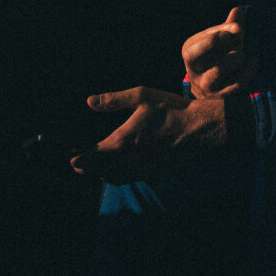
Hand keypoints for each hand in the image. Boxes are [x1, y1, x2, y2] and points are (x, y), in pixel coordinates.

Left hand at [69, 85, 227, 183]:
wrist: (203, 130)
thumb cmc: (173, 110)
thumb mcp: (142, 96)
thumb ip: (114, 100)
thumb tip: (90, 102)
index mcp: (124, 141)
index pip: (94, 157)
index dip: (81, 160)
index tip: (72, 161)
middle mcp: (131, 161)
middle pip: (103, 172)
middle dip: (90, 169)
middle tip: (80, 166)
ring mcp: (145, 171)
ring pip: (118, 178)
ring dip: (106, 175)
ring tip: (99, 169)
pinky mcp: (157, 176)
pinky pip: (136, 179)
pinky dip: (126, 176)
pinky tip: (126, 168)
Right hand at [182, 6, 259, 99]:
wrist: (211, 88)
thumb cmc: (215, 57)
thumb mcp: (219, 41)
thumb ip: (229, 26)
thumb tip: (238, 9)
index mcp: (190, 50)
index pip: (202, 39)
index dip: (221, 30)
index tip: (238, 28)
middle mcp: (193, 68)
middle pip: (195, 54)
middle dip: (214, 42)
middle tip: (232, 38)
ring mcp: (205, 84)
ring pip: (218, 70)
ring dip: (233, 58)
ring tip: (242, 54)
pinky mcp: (220, 95)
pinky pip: (236, 84)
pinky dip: (248, 71)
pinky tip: (253, 61)